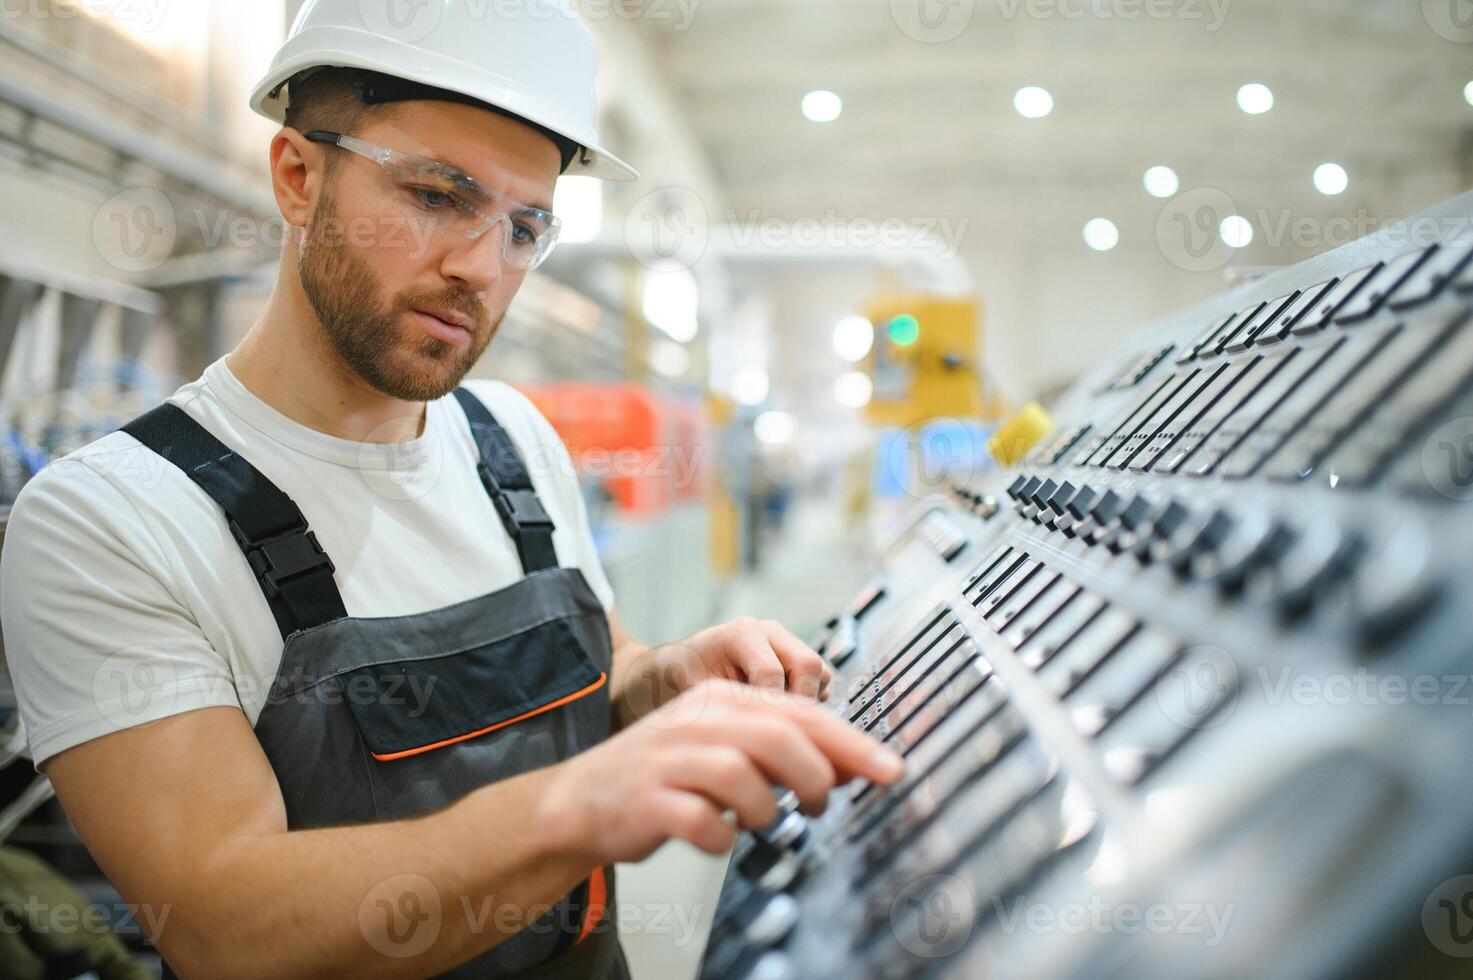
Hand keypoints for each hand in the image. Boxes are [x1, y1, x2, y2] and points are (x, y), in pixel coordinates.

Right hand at [546, 679, 904, 864]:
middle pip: (779, 735)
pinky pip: (702, 821)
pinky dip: (721, 836)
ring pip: (742, 774)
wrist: (580, 801)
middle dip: (817, 774)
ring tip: (764, 822)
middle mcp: (697, 721)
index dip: (851, 742)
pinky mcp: (648, 799)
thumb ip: (783, 753)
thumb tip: (850, 766)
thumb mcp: (726, 752)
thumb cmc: (666, 778)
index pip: (800, 713)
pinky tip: (719, 837)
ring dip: (767, 808)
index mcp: (721, 701)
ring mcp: (670, 759)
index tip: (891, 769)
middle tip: (823, 804)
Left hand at [613, 616, 833, 725]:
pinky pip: (819, 687)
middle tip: (780, 738)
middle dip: (800, 706)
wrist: (667, 675)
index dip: (769, 709)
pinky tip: (782, 727)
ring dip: (807, 708)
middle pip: (809, 666)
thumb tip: (752, 733)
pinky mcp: (793, 666)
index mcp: (741, 634)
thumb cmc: (673, 682)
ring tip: (778, 731)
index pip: (773, 672)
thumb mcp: (689, 694)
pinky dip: (807, 710)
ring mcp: (784, 647)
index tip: (759, 737)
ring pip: (821, 676)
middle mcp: (769, 634)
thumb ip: (724, 707)